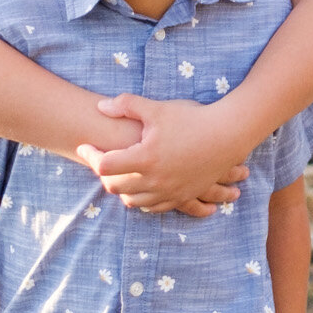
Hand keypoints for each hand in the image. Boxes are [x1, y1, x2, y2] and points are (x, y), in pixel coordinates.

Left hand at [91, 96, 255, 214]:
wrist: (228, 134)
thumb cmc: (192, 118)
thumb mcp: (158, 108)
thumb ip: (127, 105)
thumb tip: (101, 107)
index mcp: (145, 157)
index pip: (105, 165)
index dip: (90, 155)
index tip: (84, 146)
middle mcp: (155, 179)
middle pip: (115, 186)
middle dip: (103, 174)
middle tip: (100, 160)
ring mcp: (169, 191)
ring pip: (134, 201)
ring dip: (121, 190)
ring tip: (118, 176)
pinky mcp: (182, 196)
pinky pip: (155, 207)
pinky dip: (143, 201)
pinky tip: (140, 190)